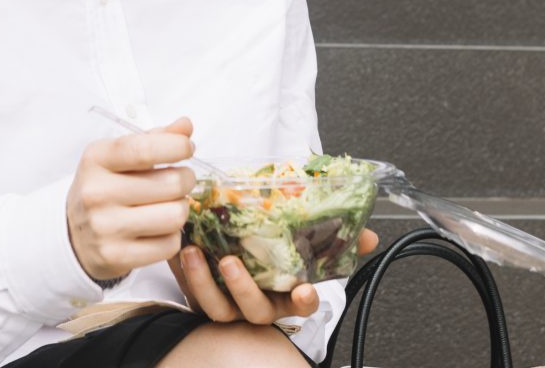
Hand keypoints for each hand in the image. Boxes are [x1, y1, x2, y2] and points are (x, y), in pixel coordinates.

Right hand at [67, 117, 198, 281]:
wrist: (73, 235)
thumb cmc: (104, 188)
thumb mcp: (118, 157)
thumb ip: (153, 139)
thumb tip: (186, 126)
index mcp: (96, 160)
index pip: (144, 149)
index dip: (176, 147)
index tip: (187, 148)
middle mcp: (97, 193)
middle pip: (171, 184)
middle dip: (185, 180)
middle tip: (179, 181)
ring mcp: (106, 228)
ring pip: (175, 215)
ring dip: (180, 209)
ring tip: (169, 205)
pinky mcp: (117, 256)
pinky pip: (169, 245)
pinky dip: (172, 236)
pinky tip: (158, 229)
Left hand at [168, 227, 379, 323]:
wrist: (229, 245)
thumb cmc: (268, 247)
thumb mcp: (303, 238)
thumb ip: (336, 236)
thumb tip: (371, 236)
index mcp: (285, 292)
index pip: (302, 304)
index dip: (304, 301)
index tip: (304, 291)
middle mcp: (258, 303)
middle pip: (254, 309)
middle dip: (243, 289)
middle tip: (230, 262)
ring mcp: (228, 304)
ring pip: (215, 306)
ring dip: (202, 281)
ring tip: (192, 252)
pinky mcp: (199, 297)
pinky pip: (187, 290)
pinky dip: (177, 270)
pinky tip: (173, 246)